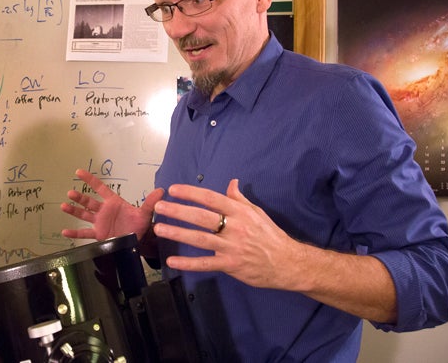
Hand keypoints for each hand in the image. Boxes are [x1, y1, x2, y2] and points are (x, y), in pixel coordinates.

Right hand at [60, 169, 163, 240]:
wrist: (138, 241)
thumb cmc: (140, 225)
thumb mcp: (145, 213)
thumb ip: (150, 202)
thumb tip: (161, 191)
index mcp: (113, 202)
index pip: (100, 188)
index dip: (90, 180)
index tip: (79, 172)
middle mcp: (104, 211)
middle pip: (89, 202)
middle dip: (79, 197)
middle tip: (70, 193)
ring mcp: (99, 222)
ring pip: (84, 215)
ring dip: (74, 211)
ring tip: (64, 206)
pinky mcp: (98, 235)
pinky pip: (84, 234)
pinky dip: (74, 233)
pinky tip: (64, 232)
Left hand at [153, 179, 301, 289]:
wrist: (287, 262)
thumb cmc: (270, 235)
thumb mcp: (257, 212)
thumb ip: (239, 199)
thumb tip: (232, 182)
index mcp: (239, 212)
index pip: (211, 198)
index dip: (190, 193)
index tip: (173, 190)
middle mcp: (234, 227)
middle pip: (202, 217)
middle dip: (178, 211)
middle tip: (159, 207)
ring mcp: (231, 247)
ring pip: (200, 238)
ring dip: (178, 233)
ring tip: (159, 229)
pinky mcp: (230, 265)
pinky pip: (206, 263)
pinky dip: (188, 263)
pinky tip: (172, 261)